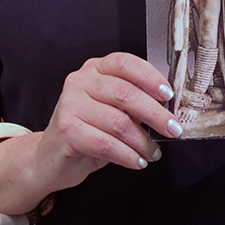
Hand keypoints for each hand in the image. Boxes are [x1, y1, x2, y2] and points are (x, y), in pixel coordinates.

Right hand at [0, 53, 178, 210]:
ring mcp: (70, 104)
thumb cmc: (90, 132)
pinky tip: (137, 162)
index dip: (150, 77)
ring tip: (153, 153)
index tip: (169, 95)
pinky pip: (106, 143)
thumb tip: (169, 112)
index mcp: (96, 69)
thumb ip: (135, 104)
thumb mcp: (113, 111)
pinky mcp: (66, 130)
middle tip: (173, 129)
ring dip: (143, 142)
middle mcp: (80, 81)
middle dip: (155, 114)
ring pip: (118, 122)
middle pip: (125, 93)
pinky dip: (127, 155)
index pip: (126, 63)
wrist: (52, 159)